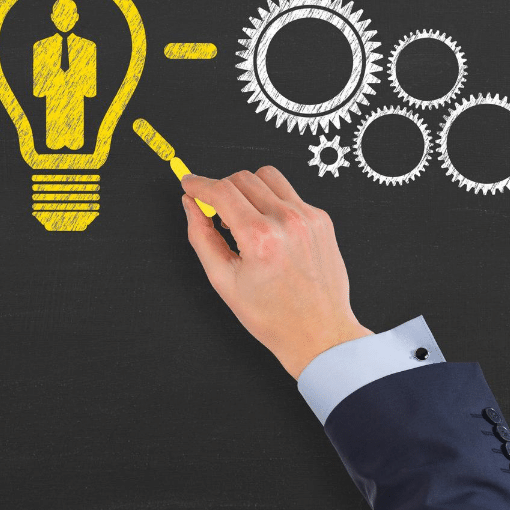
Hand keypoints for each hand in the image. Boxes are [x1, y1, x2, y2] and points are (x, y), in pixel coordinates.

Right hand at [181, 166, 371, 379]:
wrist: (319, 333)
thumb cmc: (272, 315)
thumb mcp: (223, 281)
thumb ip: (201, 236)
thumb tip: (191, 204)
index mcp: (260, 238)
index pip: (221, 191)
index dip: (198, 183)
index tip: (188, 183)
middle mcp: (286, 221)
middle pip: (242, 178)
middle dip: (222, 189)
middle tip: (216, 212)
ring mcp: (308, 218)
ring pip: (267, 176)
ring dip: (248, 189)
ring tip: (244, 217)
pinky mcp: (321, 219)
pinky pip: (289, 193)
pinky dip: (271, 202)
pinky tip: (269, 228)